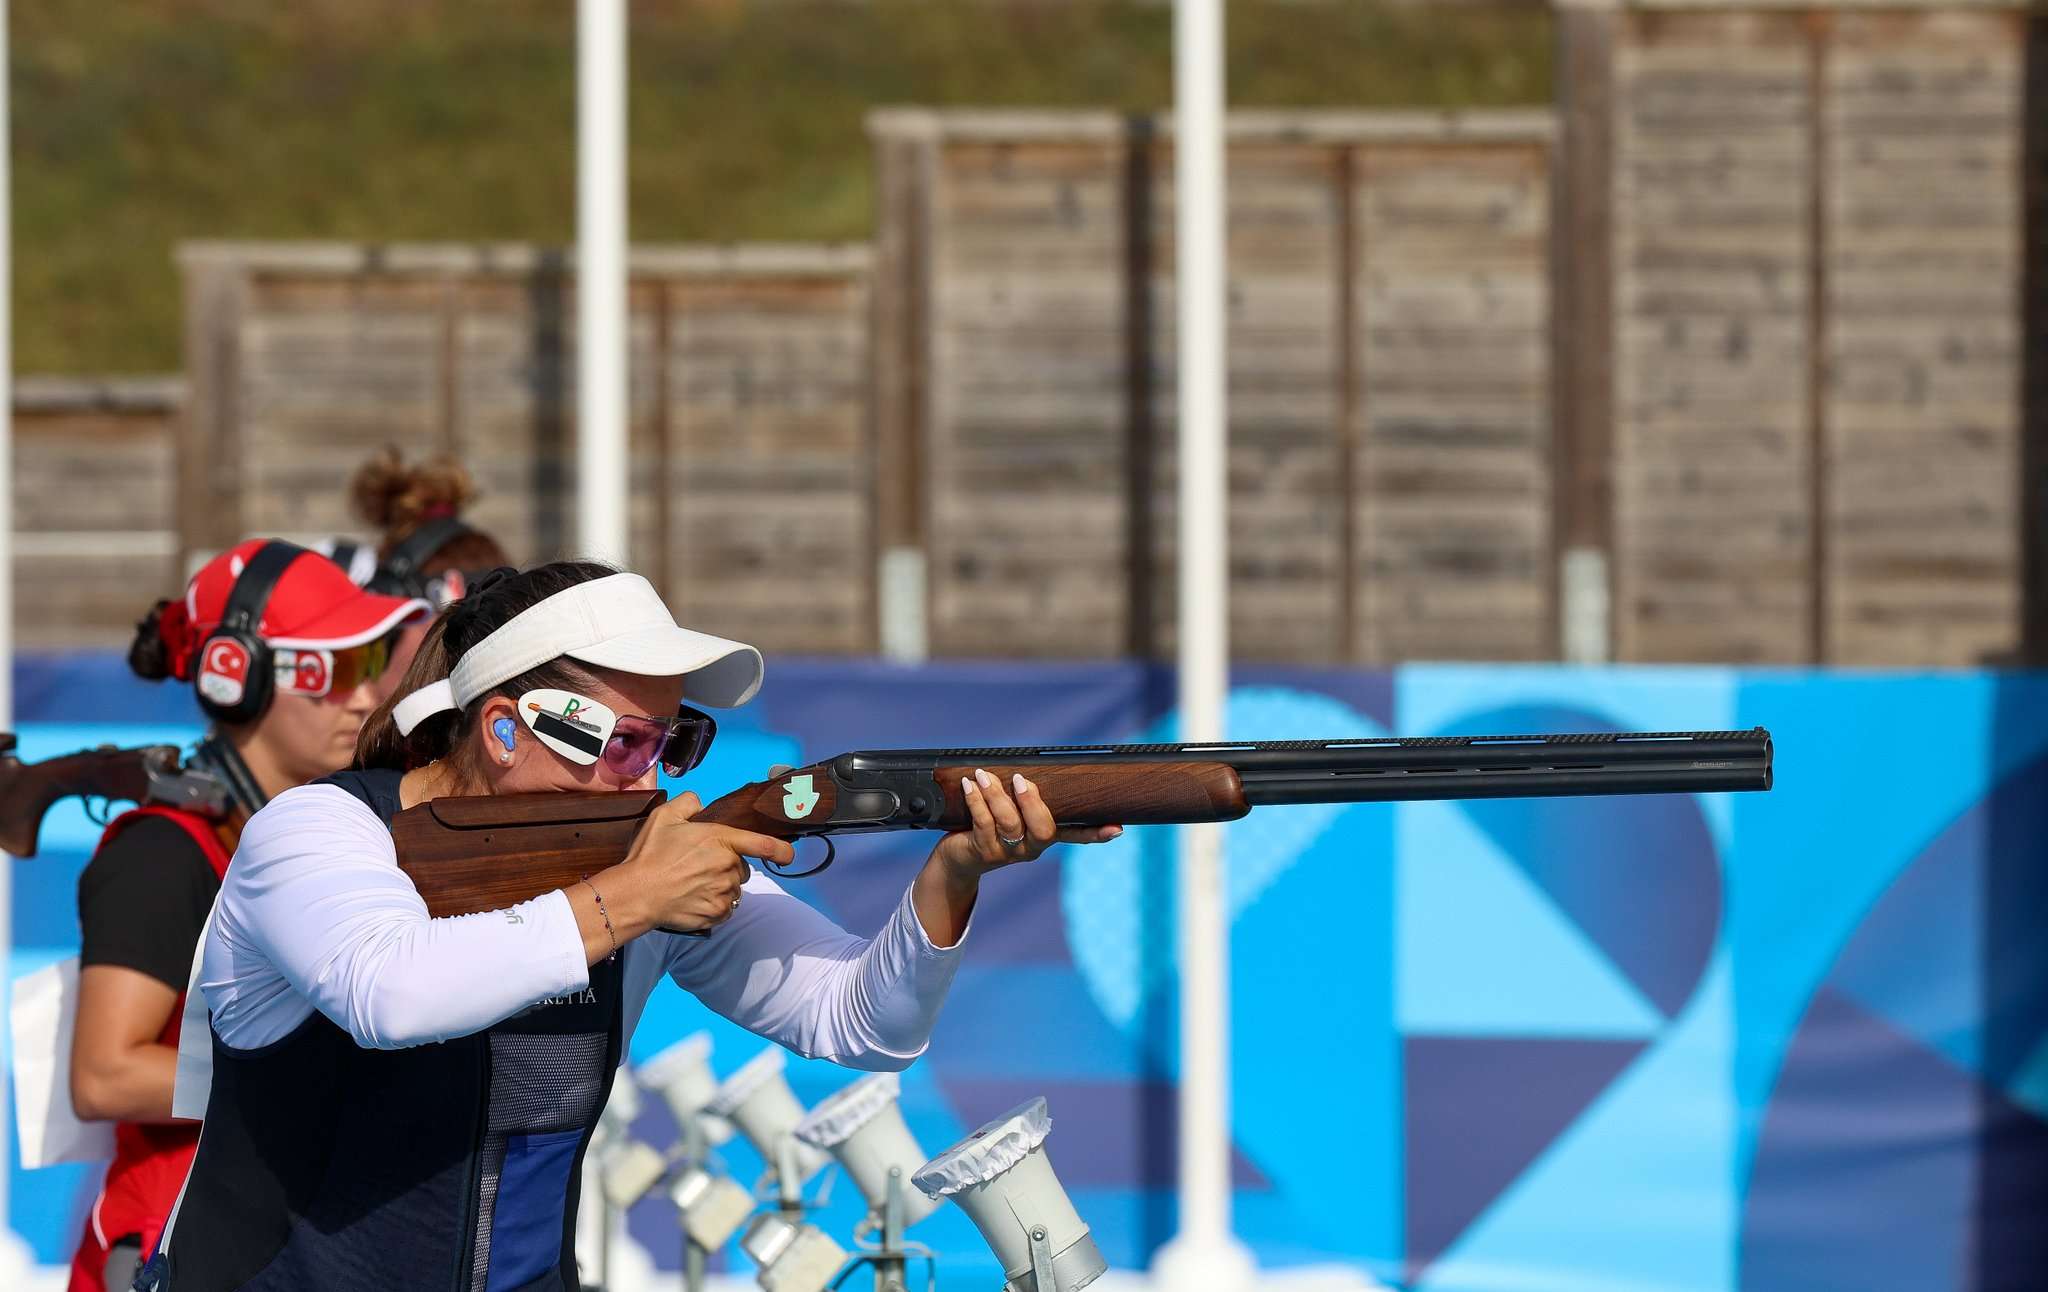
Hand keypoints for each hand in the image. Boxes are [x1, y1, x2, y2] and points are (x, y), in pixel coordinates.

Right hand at [603, 791, 795, 933]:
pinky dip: (714, 904)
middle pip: (742, 868)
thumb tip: (701, 804)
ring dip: (721, 886)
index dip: (782, 850)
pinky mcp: (717, 914)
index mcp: (721, 840)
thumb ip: (689, 803)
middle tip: (699, 866)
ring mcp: (724, 892)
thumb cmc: (650, 854)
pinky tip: (693, 898)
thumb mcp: (664, 816)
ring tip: (693, 884)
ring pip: (733, 888)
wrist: (637, 893)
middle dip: (728, 866)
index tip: (789, 855)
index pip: (764, 845)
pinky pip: (725, 908)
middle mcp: (729, 867)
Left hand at [931, 768, 1122, 879]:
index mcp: (1043, 836)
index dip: (1095, 833)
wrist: (958, 858)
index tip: (1117, 829)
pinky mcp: (984, 852)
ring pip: (1009, 823)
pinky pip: (982, 823)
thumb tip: (1024, 767)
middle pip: (1044, 830)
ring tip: (983, 775)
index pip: (1076, 834)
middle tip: (1021, 779)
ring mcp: (1008, 853)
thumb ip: (1021, 796)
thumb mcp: (1010, 811)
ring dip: (996, 795)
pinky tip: (969, 785)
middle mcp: (1030, 847)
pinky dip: (976, 800)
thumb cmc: (987, 825)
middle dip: (1032, 802)